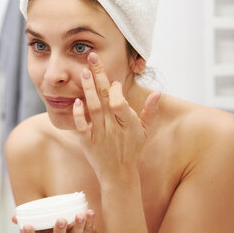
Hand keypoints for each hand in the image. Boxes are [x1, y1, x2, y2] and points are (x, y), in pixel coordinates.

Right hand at [13, 211, 95, 232]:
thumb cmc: (53, 226)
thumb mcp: (41, 224)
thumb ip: (29, 218)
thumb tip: (14, 216)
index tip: (26, 226)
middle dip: (59, 229)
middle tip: (60, 220)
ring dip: (78, 225)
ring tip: (79, 215)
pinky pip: (88, 229)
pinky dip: (90, 221)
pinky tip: (90, 212)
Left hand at [72, 53, 159, 181]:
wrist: (118, 174)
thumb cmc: (131, 149)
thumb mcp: (143, 131)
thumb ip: (149, 111)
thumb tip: (157, 92)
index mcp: (129, 124)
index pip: (121, 104)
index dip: (116, 91)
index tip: (114, 81)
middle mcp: (114, 128)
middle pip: (105, 99)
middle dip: (99, 76)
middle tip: (92, 58)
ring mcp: (100, 135)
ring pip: (93, 109)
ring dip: (88, 89)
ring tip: (84, 72)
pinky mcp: (87, 141)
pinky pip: (82, 126)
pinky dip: (79, 114)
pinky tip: (76, 101)